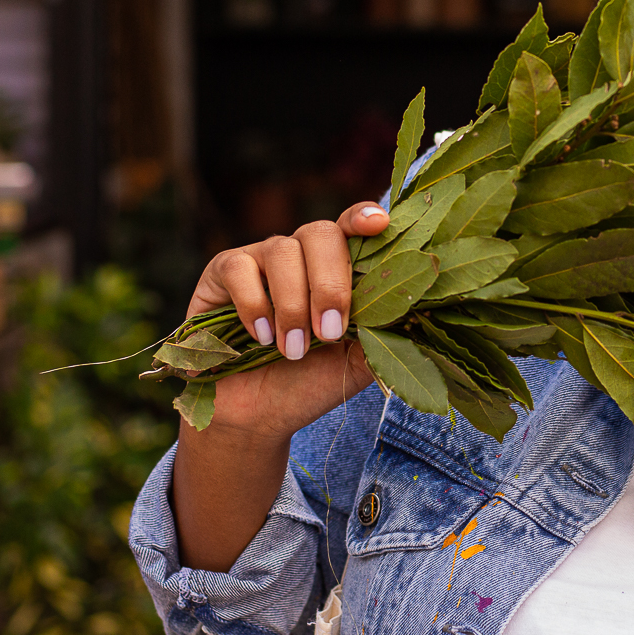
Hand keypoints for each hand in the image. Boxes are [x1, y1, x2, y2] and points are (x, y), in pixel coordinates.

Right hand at [182, 201, 390, 442]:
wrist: (258, 415)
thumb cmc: (307, 383)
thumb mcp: (353, 362)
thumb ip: (378, 332)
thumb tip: (409, 308)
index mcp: (337, 268)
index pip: (352, 228)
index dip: (363, 219)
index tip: (380, 225)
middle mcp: (301, 253)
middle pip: (320, 233)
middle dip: (329, 283)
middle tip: (329, 332)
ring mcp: (261, 258)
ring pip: (282, 250)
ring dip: (292, 304)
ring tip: (292, 350)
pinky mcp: (223, 271)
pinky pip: (240, 268)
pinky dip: (253, 304)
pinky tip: (261, 336)